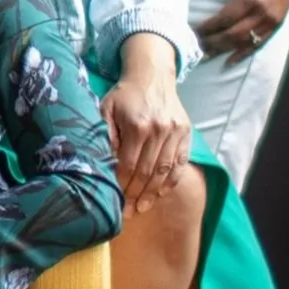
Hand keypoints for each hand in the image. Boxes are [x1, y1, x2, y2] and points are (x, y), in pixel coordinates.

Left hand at [102, 59, 192, 213]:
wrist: (151, 76)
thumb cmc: (123, 96)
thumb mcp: (105, 108)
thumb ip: (104, 134)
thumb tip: (102, 163)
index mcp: (137, 125)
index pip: (128, 164)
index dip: (121, 184)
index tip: (113, 200)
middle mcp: (159, 130)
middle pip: (147, 172)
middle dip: (135, 195)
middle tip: (126, 212)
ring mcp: (175, 133)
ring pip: (165, 171)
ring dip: (152, 194)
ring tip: (141, 208)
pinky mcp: (186, 134)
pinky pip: (180, 164)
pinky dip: (170, 182)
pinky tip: (159, 194)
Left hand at [197, 0, 288, 61]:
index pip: (225, 19)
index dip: (208, 28)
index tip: (191, 32)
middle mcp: (263, 14)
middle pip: (233, 35)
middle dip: (212, 42)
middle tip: (193, 47)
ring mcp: (272, 21)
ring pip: (244, 42)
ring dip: (224, 50)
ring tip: (205, 56)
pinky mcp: (277, 24)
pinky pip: (258, 43)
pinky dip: (243, 53)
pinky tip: (229, 61)